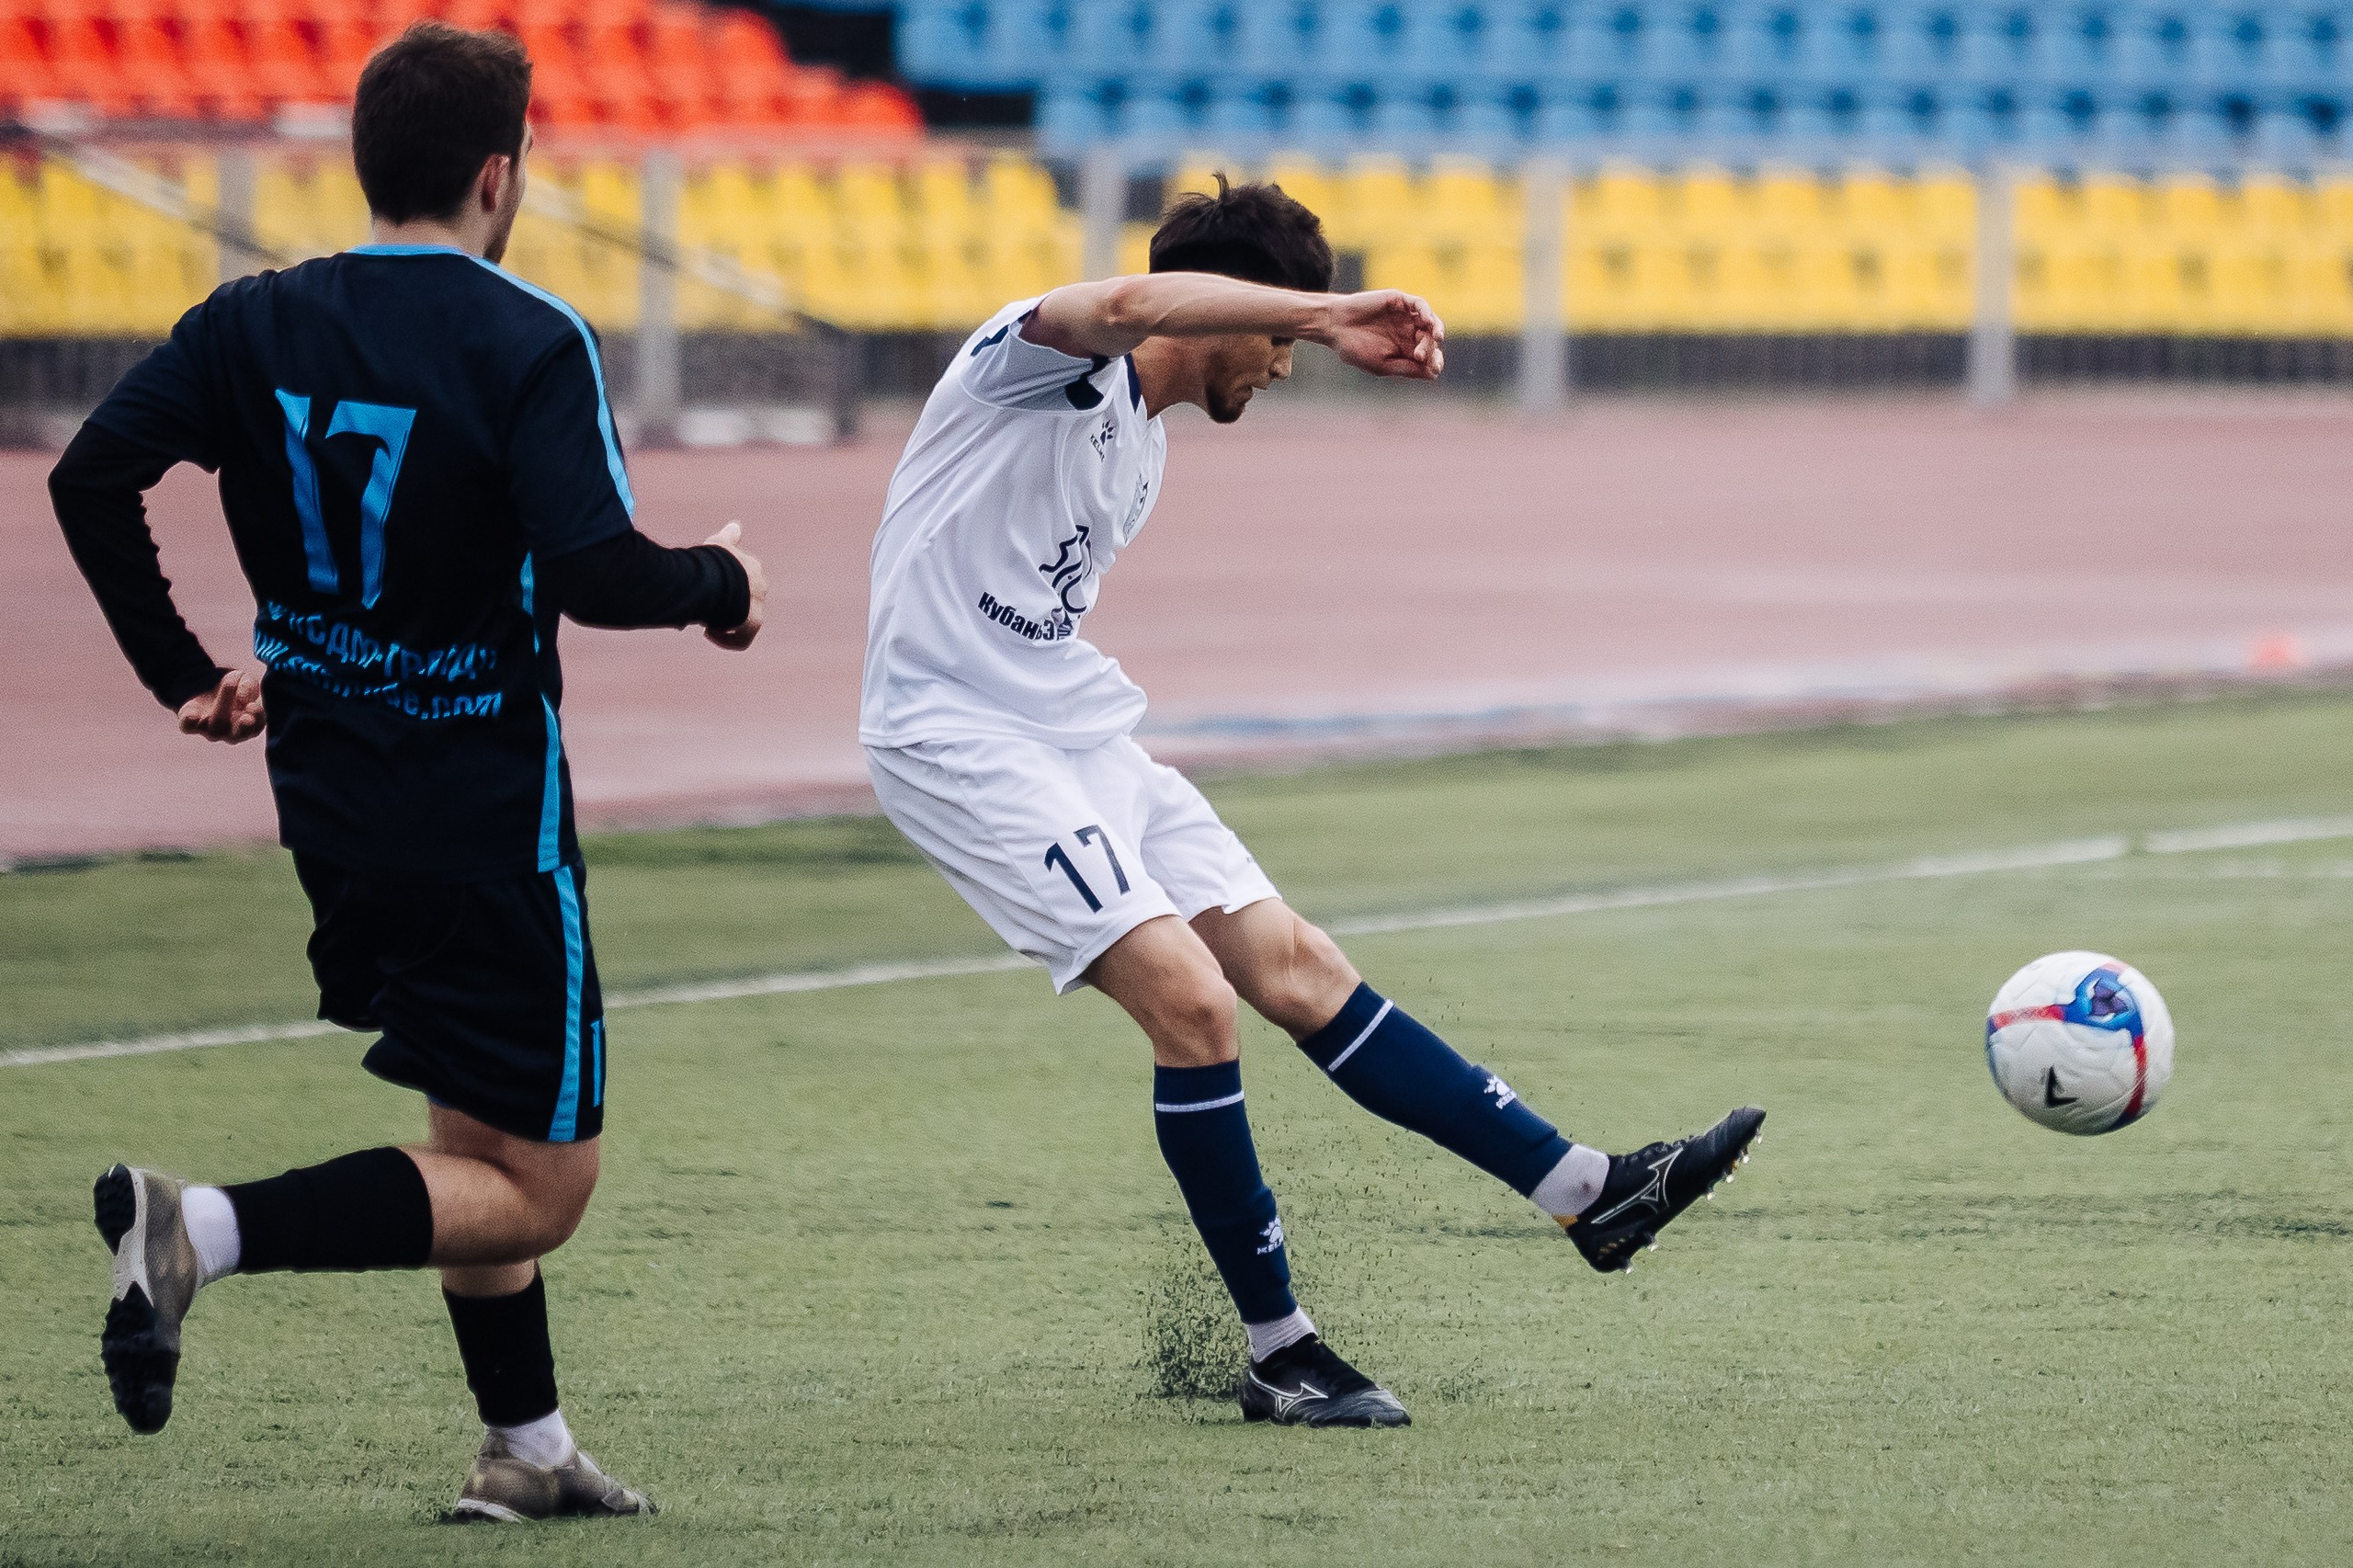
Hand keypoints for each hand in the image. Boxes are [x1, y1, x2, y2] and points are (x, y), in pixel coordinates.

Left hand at [177, 669, 263, 743]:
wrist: (209, 684)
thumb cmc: (234, 686)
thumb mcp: (245, 680)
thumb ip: (249, 686)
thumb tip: (243, 698)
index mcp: (249, 726)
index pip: (255, 729)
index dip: (256, 720)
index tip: (253, 706)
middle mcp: (231, 734)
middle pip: (236, 734)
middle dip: (242, 727)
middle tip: (245, 717)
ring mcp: (210, 731)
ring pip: (214, 729)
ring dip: (221, 707)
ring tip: (228, 683)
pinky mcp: (189, 725)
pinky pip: (188, 727)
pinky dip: (190, 721)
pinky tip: (192, 713)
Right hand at [702, 521, 764, 649]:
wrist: (717, 578)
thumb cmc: (713, 559)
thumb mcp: (719, 543)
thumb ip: (728, 537)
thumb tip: (735, 525)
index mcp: (752, 567)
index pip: (744, 578)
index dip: (726, 586)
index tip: (711, 590)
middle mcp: (759, 585)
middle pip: (744, 600)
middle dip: (726, 605)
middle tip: (706, 605)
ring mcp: (758, 604)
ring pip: (743, 619)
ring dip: (724, 621)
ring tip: (706, 620)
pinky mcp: (754, 622)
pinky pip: (743, 638)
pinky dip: (727, 639)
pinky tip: (710, 633)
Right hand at [1322, 290, 1445, 380]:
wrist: (1334, 326)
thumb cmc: (1354, 348)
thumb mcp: (1383, 365)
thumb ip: (1407, 368)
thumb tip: (1434, 374)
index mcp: (1404, 350)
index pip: (1428, 356)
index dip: (1435, 362)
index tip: (1435, 368)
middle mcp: (1408, 332)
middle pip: (1430, 340)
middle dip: (1430, 348)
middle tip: (1419, 355)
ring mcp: (1405, 316)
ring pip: (1429, 321)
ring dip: (1436, 329)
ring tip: (1436, 337)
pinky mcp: (1399, 301)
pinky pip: (1419, 304)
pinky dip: (1426, 311)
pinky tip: (1427, 321)